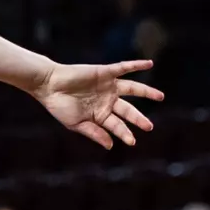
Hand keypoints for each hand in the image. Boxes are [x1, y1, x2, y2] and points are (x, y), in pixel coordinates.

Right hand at [31, 60, 162, 149]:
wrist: (49, 85)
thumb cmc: (59, 106)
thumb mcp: (76, 124)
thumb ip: (95, 133)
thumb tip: (111, 145)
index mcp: (100, 115)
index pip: (117, 126)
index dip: (125, 134)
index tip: (132, 142)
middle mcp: (107, 100)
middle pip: (128, 110)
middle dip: (139, 119)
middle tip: (149, 126)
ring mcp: (108, 86)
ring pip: (132, 89)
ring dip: (147, 92)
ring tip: (161, 97)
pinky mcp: (105, 72)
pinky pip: (124, 68)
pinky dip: (137, 65)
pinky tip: (150, 64)